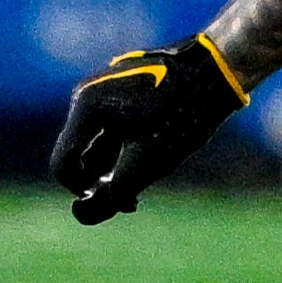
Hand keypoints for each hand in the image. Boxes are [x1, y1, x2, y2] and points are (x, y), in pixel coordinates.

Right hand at [50, 34, 248, 224]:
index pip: (63, 164)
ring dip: (115, 170)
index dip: (81, 192)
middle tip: (133, 200)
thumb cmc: (183, 112)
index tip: (110, 203)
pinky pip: (112, 130)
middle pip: (79, 155)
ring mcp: (105, 91)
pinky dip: (125, 152)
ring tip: (144, 183)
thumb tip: (82, 214)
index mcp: (87, 107)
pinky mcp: (123, 92)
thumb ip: (114, 192)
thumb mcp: (149, 161)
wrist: (219, 67)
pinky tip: (152, 163)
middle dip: (101, 182)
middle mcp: (88, 95)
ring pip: (98, 144)